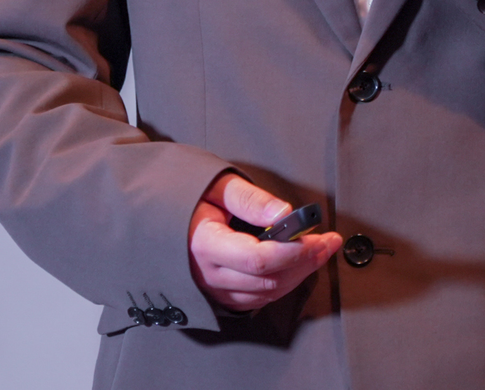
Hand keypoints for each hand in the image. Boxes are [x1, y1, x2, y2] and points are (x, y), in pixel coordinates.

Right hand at [188, 173, 342, 312]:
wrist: (156, 219)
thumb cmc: (186, 199)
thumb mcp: (216, 186)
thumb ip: (250, 200)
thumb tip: (284, 213)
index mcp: (204, 244)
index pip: (257, 259)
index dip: (292, 252)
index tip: (317, 238)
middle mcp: (207, 274)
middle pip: (268, 279)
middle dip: (305, 261)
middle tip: (328, 241)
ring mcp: (213, 289)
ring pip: (267, 293)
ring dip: (299, 274)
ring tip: (320, 250)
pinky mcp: (220, 296)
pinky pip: (258, 299)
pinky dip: (283, 284)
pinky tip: (297, 265)